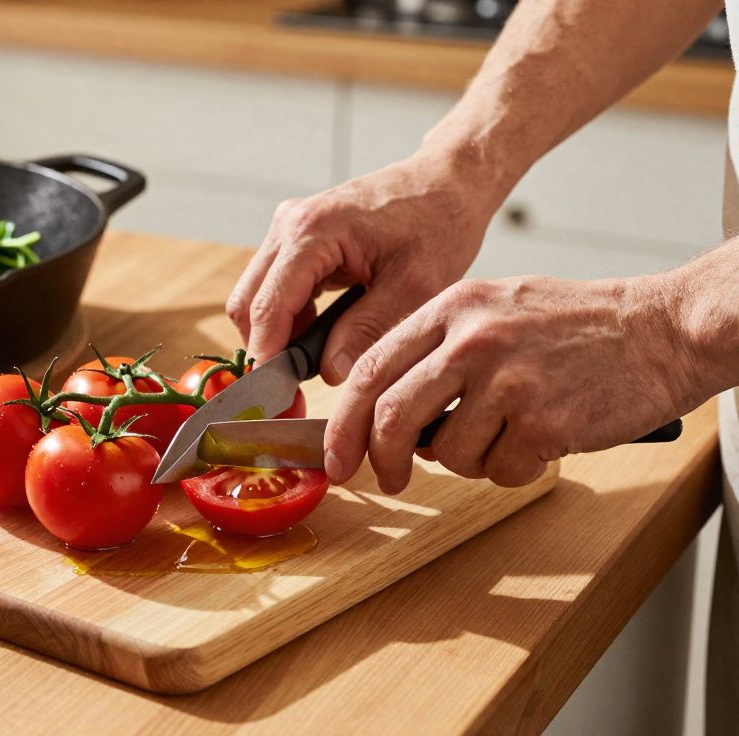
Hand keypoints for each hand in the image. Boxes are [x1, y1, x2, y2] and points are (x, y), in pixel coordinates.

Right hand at [226, 153, 495, 381]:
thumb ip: (368, 330)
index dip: (267, 358)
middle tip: (293, 395)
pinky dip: (289, 319)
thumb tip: (329, 373)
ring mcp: (288, 229)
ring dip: (277, 336)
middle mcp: (289, 225)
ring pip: (255, 298)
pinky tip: (323, 336)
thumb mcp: (415, 285)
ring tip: (315, 366)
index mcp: (313, 231)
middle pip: (247, 304)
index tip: (276, 400)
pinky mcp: (295, 239)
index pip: (267, 305)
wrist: (447, 183)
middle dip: (265, 352)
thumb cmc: (438, 223)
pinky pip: (275, 288)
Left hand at [323, 274, 710, 492]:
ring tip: (507, 433)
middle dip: (380, 459)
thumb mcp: (494, 310)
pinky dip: (514, 469)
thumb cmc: (576, 326)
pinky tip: (542, 439)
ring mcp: (508, 379)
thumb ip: (436, 351)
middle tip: (388, 480)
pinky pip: (500, 470)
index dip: (343, 423)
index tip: (335, 456)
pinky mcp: (543, 419)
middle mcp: (473, 339)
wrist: (660, 329)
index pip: (369, 370)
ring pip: (446, 452)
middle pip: (391, 416)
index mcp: (452, 308)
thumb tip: (382, 412)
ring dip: (469, 460)